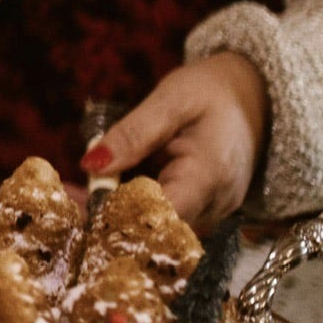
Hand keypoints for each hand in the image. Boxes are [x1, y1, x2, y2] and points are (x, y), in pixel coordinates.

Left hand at [85, 53, 268, 230]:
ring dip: (117, 214)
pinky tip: (105, 189)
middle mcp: (216, 205)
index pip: (160, 218)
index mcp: (209, 176)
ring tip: (78, 192)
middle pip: (156, 230)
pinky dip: (134, 206)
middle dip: (108, 218)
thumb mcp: (171, 99)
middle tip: (67, 197)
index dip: (117, 217)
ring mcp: (214, 212)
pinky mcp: (206, 211)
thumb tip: (92, 165)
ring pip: (158, 229)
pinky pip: (166, 218)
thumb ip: (133, 133)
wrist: (255, 96)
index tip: (78, 203)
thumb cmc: (213, 91)